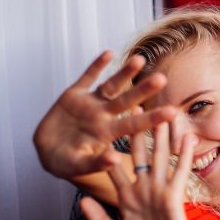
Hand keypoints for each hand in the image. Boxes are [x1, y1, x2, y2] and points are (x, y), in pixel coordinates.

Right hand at [33, 51, 175, 178]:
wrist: (47, 152)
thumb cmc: (66, 163)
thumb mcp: (78, 166)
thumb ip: (95, 163)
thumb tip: (114, 158)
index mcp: (107, 134)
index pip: (134, 125)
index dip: (152, 118)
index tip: (172, 112)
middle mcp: (103, 116)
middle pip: (126, 101)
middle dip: (143, 90)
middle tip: (162, 79)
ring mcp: (90, 104)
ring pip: (110, 86)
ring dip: (124, 73)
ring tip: (140, 59)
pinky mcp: (73, 95)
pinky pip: (87, 77)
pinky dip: (96, 66)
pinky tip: (109, 53)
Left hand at [80, 121, 198, 219]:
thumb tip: (81, 201)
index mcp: (128, 199)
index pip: (116, 168)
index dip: (110, 149)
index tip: (104, 132)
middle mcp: (144, 191)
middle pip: (141, 156)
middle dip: (139, 132)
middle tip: (138, 109)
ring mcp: (159, 193)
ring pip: (160, 158)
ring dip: (163, 136)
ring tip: (165, 113)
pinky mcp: (173, 198)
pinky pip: (178, 173)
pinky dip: (183, 155)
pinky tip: (186, 137)